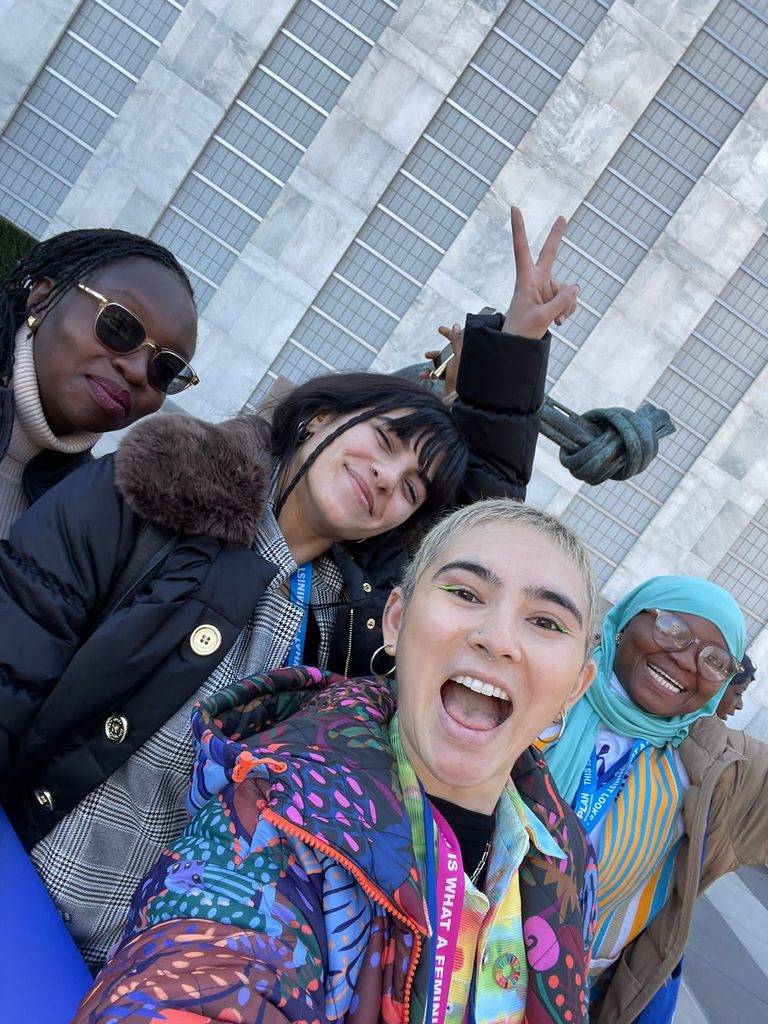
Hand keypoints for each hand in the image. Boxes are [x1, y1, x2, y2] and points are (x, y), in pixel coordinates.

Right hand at [420, 322, 462, 392]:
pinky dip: (430, 374)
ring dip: (431, 366)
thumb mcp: (458, 357)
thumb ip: (457, 341)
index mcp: (464, 355)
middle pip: (447, 353)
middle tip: (428, 354)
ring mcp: (455, 371)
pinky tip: (424, 376)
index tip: (440, 329)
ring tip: (425, 369)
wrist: (458, 399)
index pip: (457, 340)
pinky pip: (438, 374)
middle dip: (436, 354)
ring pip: (440, 364)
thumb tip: (456, 327)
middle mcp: (460, 362)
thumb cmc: (460, 379)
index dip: (448, 333)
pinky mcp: (450, 380)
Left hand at [503, 206, 578, 339]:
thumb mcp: (543, 317)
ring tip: (556, 321)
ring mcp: (546, 290)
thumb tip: (576, 288)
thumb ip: (561, 302)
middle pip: (549, 255)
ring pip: (566, 291)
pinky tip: (560, 323)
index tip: (514, 209)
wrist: (518, 347)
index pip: (522, 249)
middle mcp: (536, 281)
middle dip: (557, 237)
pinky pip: (568, 301)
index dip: (519, 229)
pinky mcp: (553, 300)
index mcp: (525, 280)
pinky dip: (567, 311)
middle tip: (562, 216)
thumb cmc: (522, 331)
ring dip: (565, 306)